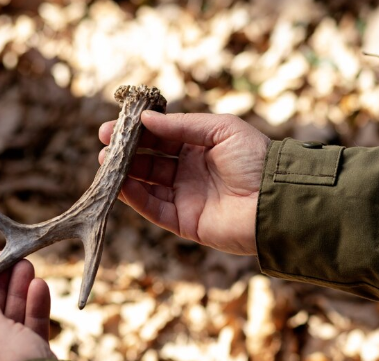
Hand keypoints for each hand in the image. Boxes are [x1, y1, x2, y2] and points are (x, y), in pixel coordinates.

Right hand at [99, 112, 270, 254]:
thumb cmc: (255, 160)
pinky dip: (136, 197)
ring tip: (106, 162)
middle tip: (105, 144)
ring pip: (147, 184)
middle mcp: (190, 171)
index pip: (161, 138)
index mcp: (200, 147)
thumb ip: (183, 125)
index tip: (114, 126)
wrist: (274, 201)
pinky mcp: (184, 221)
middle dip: (126, 152)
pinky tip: (121, 184)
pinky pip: (154, 208)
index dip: (138, 132)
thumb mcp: (221, 130)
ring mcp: (186, 197)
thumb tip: (146, 120)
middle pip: (150, 160)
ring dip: (125, 174)